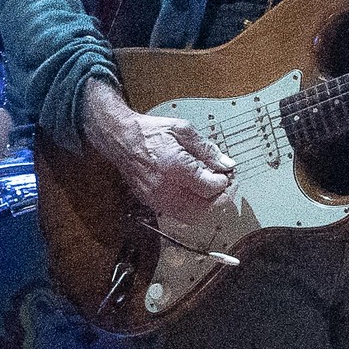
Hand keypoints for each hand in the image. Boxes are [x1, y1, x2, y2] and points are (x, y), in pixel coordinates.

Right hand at [80, 78, 232, 222]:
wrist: (122, 139)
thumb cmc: (150, 132)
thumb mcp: (183, 130)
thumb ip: (207, 149)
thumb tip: (226, 164)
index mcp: (175, 167)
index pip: (210, 188)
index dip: (224, 183)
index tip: (227, 174)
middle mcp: (165, 188)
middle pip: (204, 208)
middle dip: (220, 198)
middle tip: (225, 185)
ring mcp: (157, 198)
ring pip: (192, 217)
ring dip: (207, 206)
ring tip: (210, 189)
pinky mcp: (151, 203)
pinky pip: (178, 214)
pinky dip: (191, 207)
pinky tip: (194, 192)